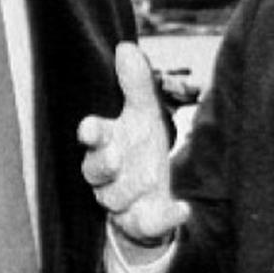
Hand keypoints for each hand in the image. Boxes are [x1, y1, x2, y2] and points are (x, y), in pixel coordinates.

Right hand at [77, 43, 188, 249]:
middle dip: (104, 164)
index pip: (93, 138)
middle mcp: (108, 175)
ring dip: (131, 189)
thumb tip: (125, 47)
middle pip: (95, 172)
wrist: (152, 194)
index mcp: (107, 144)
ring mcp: (122, 201)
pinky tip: (184, 208)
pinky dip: (166, 217)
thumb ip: (135, 84)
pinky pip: (147, 224)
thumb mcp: (143, 113)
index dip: (91, 133)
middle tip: (117, 156)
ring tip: (151, 177)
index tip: (89, 127)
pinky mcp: (140, 222)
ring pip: (115, 199)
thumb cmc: (141, 146)